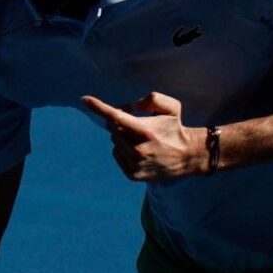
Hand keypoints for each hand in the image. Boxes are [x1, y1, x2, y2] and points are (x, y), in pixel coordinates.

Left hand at [81, 92, 207, 180]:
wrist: (188, 156)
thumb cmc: (176, 128)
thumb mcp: (172, 106)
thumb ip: (152, 98)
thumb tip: (132, 106)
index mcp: (146, 130)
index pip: (116, 116)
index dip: (98, 107)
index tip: (84, 99)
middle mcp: (138, 148)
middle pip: (112, 128)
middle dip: (118, 121)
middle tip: (132, 119)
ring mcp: (134, 163)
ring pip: (114, 142)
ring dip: (122, 136)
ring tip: (141, 138)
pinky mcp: (133, 174)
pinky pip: (117, 155)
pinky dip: (123, 149)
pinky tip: (139, 150)